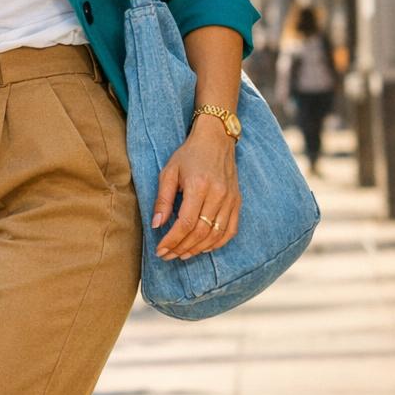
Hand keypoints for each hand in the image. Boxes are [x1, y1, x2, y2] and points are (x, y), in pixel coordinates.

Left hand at [151, 119, 240, 259]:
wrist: (216, 139)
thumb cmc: (189, 154)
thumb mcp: (169, 172)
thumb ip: (163, 199)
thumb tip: (156, 225)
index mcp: (199, 186)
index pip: (186, 223)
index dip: (172, 240)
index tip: (160, 249)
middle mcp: (218, 195)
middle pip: (201, 232)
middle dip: (182, 248)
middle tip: (168, 255)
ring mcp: (231, 199)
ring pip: (216, 235)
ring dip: (198, 249)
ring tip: (182, 254)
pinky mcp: (237, 202)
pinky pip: (230, 230)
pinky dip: (218, 243)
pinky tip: (204, 248)